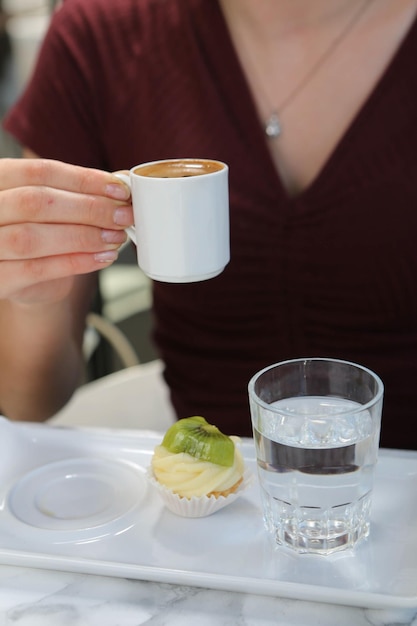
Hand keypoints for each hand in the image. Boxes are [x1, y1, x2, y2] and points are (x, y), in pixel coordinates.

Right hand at [0, 158, 132, 304]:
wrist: (14, 276)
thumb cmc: (34, 231)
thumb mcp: (48, 205)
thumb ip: (77, 192)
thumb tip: (122, 182)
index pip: (39, 172)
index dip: (84, 180)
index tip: (120, 189)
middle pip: (36, 202)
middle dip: (89, 209)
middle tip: (124, 216)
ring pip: (32, 238)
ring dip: (83, 237)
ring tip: (115, 238)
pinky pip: (35, 270)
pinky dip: (74, 263)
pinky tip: (102, 258)